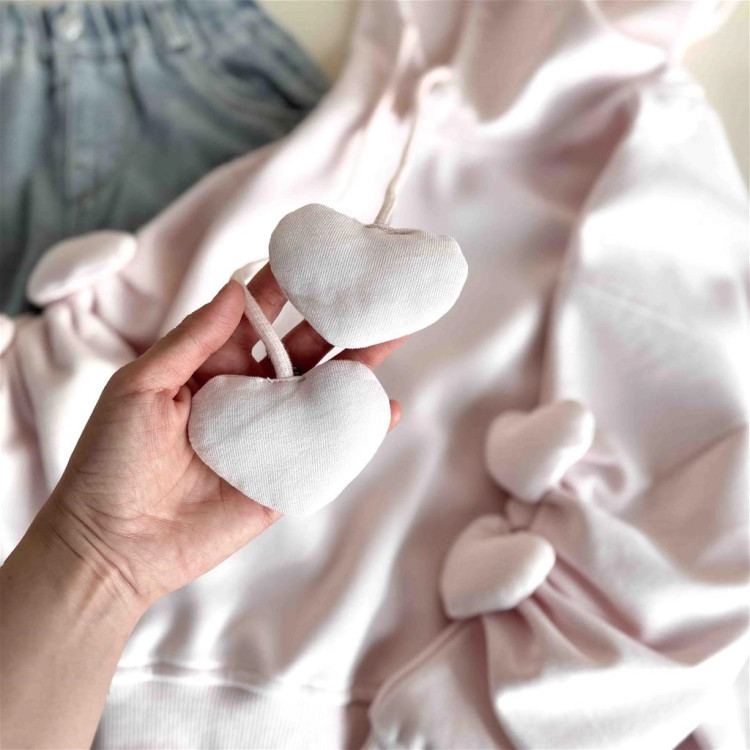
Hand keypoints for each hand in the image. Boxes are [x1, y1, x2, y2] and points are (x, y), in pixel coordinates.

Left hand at [43, 265, 403, 609]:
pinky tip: (386, 409)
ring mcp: (269, 437)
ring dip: (358, 367)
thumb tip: (235, 289)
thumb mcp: (139, 386)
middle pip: (302, 350)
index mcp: (212, 368)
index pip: (258, 318)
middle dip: (338, 322)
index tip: (320, 258)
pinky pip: (327, 449)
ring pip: (322, 393)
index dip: (287, 287)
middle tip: (374, 294)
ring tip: (394, 336)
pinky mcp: (283, 478)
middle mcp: (247, 396)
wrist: (111, 546)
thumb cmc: (109, 461)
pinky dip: (360, 430)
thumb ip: (191, 339)